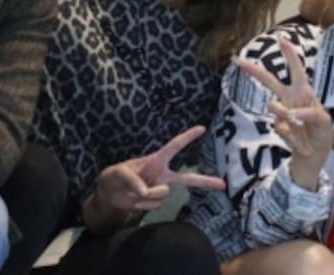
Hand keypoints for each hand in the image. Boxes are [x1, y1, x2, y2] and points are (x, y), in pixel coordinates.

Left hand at [91, 125, 223, 214]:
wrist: (109, 195)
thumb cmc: (114, 176)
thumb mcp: (117, 173)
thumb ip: (131, 179)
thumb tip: (145, 191)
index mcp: (155, 160)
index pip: (174, 146)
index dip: (187, 137)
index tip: (202, 128)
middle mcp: (162, 175)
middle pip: (187, 178)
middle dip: (205, 181)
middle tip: (223, 184)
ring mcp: (160, 189)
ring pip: (161, 195)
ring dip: (145, 195)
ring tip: (132, 192)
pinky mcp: (155, 202)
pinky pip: (153, 205)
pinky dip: (141, 204)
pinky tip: (135, 199)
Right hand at [234, 36, 332, 188]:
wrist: (314, 155)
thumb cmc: (321, 133)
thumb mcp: (324, 123)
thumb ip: (310, 114)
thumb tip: (292, 114)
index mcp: (303, 92)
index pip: (296, 69)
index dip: (289, 54)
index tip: (281, 38)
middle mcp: (289, 99)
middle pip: (270, 81)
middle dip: (254, 71)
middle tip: (237, 61)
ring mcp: (282, 113)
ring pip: (275, 107)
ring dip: (286, 115)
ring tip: (300, 126)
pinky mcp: (279, 127)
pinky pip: (282, 127)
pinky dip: (293, 136)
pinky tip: (300, 142)